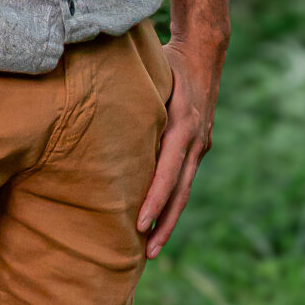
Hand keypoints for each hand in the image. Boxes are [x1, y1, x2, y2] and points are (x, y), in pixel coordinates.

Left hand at [136, 33, 225, 258]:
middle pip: (180, 191)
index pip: (168, 172)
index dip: (155, 199)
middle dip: (165, 223)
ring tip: (152, 247)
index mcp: (183, 126)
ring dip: (169, 219)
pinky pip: (184, 179)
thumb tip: (99, 118)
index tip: (140, 223)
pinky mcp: (199, 147)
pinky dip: (173, 201)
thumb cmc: (168, 61)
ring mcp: (200, 145)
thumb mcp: (152, 76)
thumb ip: (134, 101)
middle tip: (147, 252)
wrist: (205, 52)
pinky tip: (158, 219)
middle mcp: (195, 141)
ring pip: (184, 190)